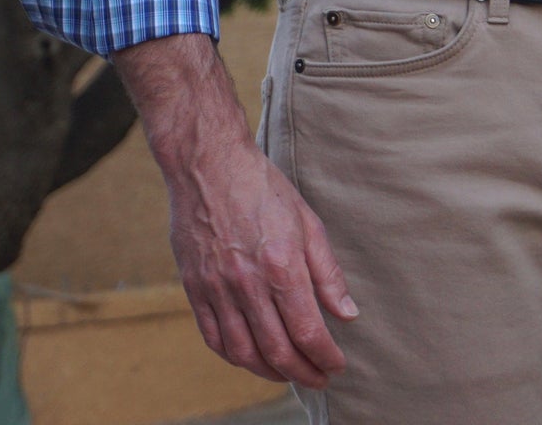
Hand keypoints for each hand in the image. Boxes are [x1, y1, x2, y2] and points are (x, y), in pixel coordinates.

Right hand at [113, 32, 357, 386]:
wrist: (207, 163)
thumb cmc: (262, 187)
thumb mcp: (307, 221)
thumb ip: (328, 272)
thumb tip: (348, 315)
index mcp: (281, 263)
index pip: (308, 330)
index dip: (325, 356)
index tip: (337, 365)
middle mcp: (247, 283)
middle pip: (277, 350)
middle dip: (303, 372)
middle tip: (319, 377)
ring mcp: (217, 288)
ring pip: (244, 353)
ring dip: (269, 372)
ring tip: (288, 372)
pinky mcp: (194, 288)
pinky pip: (214, 338)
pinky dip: (236, 357)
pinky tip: (252, 357)